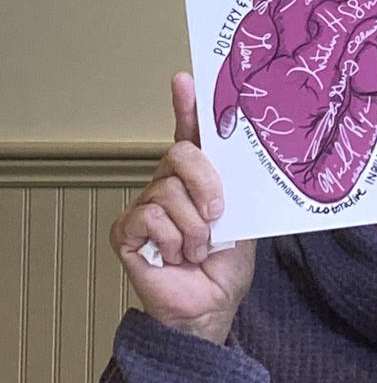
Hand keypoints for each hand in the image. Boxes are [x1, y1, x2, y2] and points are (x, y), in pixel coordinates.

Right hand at [109, 72, 255, 343]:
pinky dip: (175, 240)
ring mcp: (144, 206)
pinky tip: (176, 255)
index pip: (189, 134)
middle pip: (180, 154)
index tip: (186, 79)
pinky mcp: (126, 231)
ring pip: (169, 192)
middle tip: (219, 212)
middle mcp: (168, 185)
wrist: (213, 303)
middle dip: (206, 183)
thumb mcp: (243, 216)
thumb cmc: (227, 263)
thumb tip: (245, 154)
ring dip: (196, 227)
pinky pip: (151, 218)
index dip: (187, 106)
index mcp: (197, 178)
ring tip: (199, 247)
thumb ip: (237, 185)